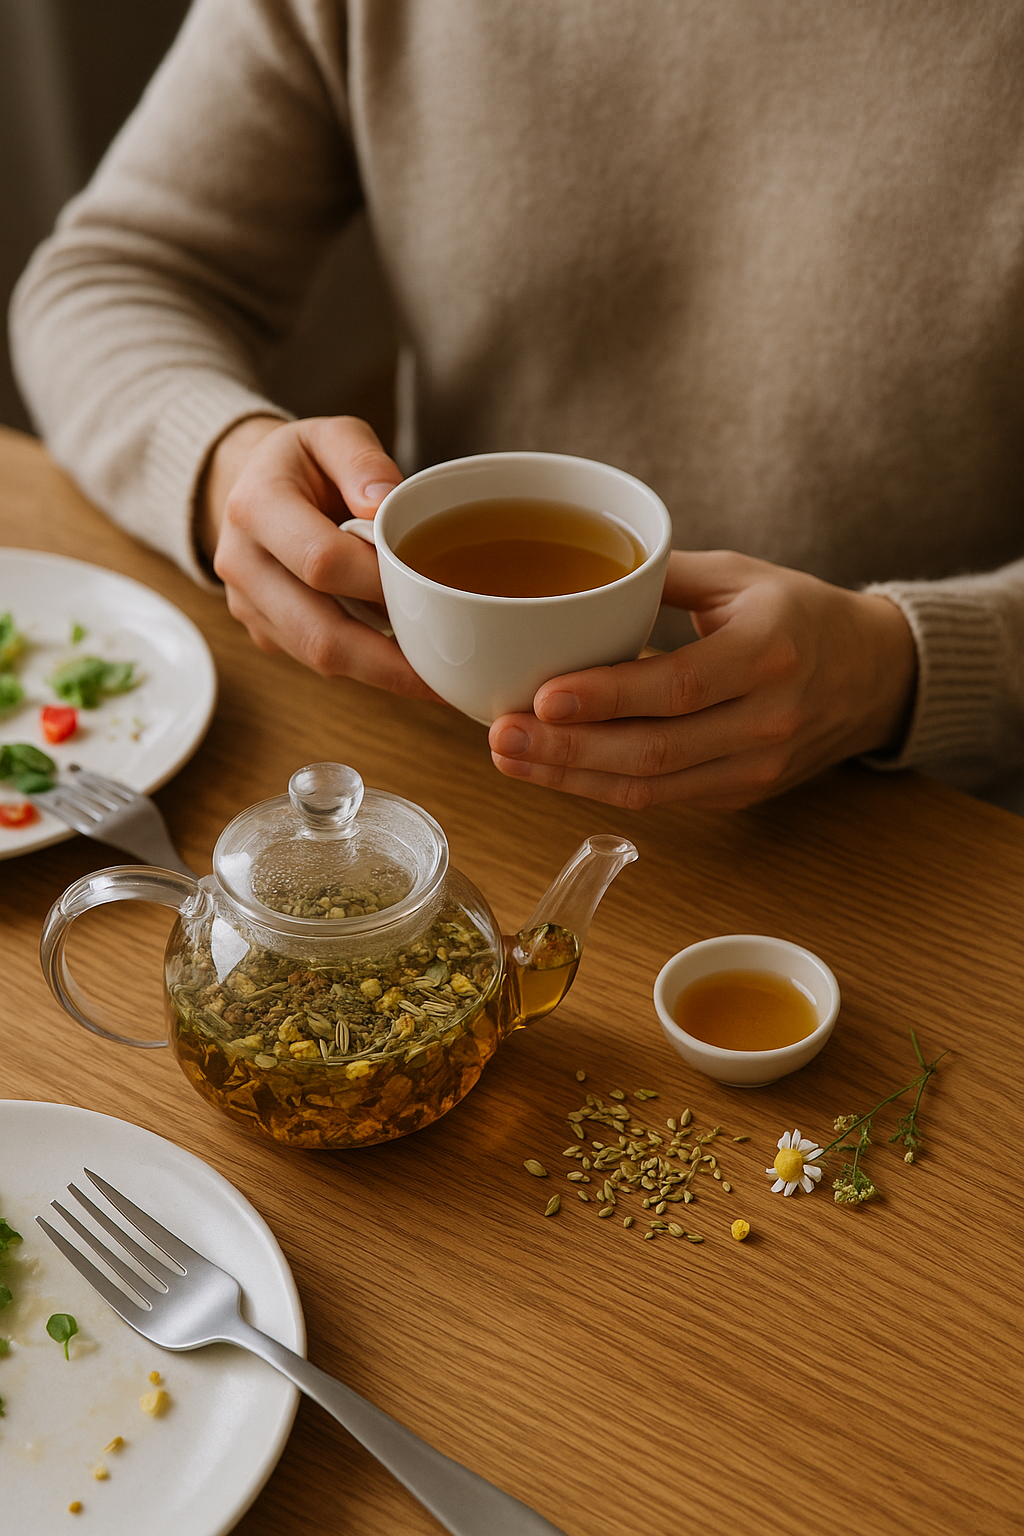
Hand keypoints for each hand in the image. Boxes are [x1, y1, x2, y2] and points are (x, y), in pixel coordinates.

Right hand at [197, 414, 435, 698]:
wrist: (250, 488)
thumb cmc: (303, 463)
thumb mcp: (332, 435)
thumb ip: (362, 459)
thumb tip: (384, 504)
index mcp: (256, 506)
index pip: (321, 561)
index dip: (378, 581)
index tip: (428, 585)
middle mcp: (242, 564)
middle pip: (319, 632)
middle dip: (388, 658)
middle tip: (447, 665)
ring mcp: (249, 606)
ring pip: (320, 658)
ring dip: (382, 672)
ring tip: (437, 672)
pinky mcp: (265, 632)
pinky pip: (318, 661)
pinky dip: (367, 666)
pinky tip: (406, 662)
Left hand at [488, 550, 917, 809]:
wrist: (874, 676)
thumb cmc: (798, 614)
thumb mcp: (740, 576)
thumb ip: (658, 577)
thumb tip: (570, 577)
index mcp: (768, 653)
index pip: (676, 686)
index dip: (606, 698)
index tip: (542, 694)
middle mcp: (766, 720)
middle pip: (654, 752)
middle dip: (567, 749)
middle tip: (501, 734)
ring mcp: (756, 767)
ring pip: (651, 788)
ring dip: (572, 778)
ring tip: (510, 757)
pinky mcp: (740, 794)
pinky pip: (662, 799)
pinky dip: (601, 785)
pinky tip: (554, 767)